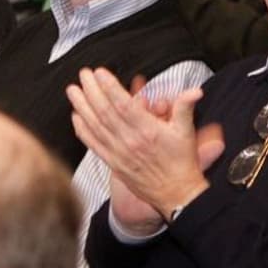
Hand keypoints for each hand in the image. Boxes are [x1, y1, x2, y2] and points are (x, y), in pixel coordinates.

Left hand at [67, 67, 211, 225]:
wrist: (176, 194)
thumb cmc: (181, 163)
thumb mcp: (187, 132)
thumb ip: (185, 108)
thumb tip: (194, 91)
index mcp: (148, 131)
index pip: (123, 104)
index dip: (109, 87)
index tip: (99, 73)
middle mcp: (130, 141)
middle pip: (105, 111)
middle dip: (92, 91)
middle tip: (83, 75)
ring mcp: (119, 153)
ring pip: (95, 126)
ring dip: (82, 106)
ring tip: (73, 91)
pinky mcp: (113, 163)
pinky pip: (94, 144)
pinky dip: (82, 130)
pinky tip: (76, 117)